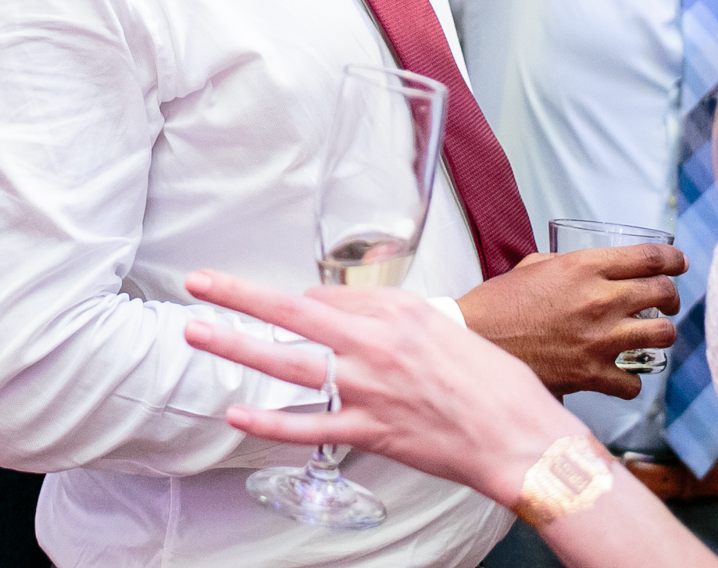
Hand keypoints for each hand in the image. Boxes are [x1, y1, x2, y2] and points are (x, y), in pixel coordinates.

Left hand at [183, 269, 578, 509]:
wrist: (519, 436)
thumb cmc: (493, 385)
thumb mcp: (444, 330)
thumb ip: (394, 319)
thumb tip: (352, 313)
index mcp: (398, 313)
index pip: (328, 296)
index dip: (295, 298)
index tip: (270, 300)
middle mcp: (376, 344)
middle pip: (293, 313)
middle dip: (239, 295)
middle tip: (199, 281)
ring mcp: (368, 389)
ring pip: (289, 363)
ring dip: (236, 345)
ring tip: (197, 332)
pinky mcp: (369, 431)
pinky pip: (308, 427)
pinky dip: (269, 422)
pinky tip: (237, 413)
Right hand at [453, 244, 684, 399]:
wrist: (475, 341)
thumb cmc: (498, 302)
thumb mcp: (534, 266)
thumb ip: (569, 265)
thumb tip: (590, 270)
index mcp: (584, 267)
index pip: (649, 258)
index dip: (672, 259)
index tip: (678, 263)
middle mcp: (599, 300)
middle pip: (663, 294)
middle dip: (670, 297)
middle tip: (666, 302)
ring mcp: (599, 339)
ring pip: (662, 335)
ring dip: (660, 335)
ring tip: (651, 335)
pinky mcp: (592, 375)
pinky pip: (634, 382)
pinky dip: (631, 380)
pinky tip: (620, 375)